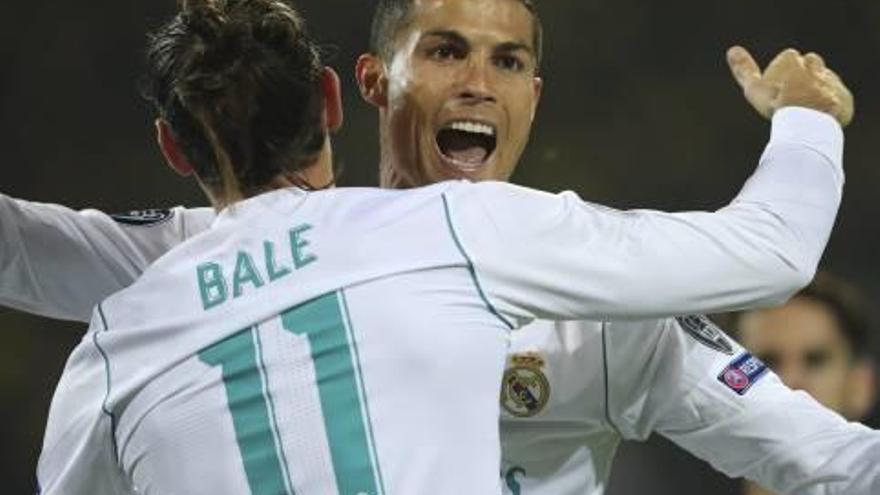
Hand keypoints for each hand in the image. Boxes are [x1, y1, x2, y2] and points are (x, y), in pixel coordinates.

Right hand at [727, 46, 853, 126]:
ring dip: (817, 90)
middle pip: (809, 65)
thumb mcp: (753, 88)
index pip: (788, 60)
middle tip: (791, 100)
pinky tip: (819, 117)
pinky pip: (838, 99)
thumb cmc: (776, 104)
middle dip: (802, 78)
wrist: (806, 122)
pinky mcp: (843, 98)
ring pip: (824, 80)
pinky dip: (830, 106)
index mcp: (792, 60)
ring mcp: (830, 81)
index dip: (780, 76)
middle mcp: (814, 65)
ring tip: (805, 110)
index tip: (776, 92)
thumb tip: (732, 50)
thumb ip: (744, 69)